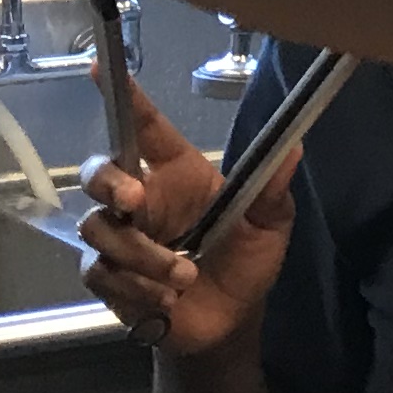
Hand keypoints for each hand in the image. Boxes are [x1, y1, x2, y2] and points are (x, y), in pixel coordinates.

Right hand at [77, 83, 298, 355]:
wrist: (231, 321)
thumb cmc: (247, 262)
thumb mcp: (270, 226)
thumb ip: (273, 191)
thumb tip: (294, 146)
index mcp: (179, 173)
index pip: (147, 129)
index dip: (127, 102)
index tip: (100, 70)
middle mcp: (143, 199)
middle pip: (99, 172)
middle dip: (109, 182)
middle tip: (135, 202)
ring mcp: (120, 237)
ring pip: (98, 228)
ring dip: (142, 256)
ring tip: (184, 277)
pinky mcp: (108, 276)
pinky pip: (101, 271)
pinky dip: (136, 287)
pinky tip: (166, 299)